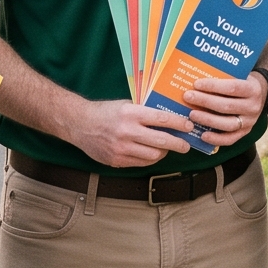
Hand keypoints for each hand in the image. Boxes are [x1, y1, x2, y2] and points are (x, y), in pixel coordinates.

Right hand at [66, 98, 200, 167]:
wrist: (79, 124)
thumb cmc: (105, 112)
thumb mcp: (126, 105)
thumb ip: (145, 111)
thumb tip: (171, 116)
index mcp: (131, 113)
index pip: (162, 119)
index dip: (179, 124)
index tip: (189, 126)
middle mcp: (127, 131)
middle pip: (162, 141)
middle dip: (178, 144)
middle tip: (186, 145)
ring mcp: (121, 148)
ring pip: (153, 155)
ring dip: (164, 152)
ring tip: (167, 148)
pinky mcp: (117, 160)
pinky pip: (141, 163)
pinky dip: (150, 158)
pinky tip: (152, 153)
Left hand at [180, 70, 267, 147]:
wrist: (260, 96)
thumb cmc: (242, 83)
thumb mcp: (238, 76)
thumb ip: (223, 76)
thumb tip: (196, 75)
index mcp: (253, 89)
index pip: (232, 87)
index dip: (213, 86)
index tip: (196, 84)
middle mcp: (253, 107)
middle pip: (227, 106)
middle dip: (205, 101)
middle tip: (188, 97)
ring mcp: (249, 122)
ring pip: (227, 124)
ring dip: (207, 120)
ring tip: (192, 115)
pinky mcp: (244, 133)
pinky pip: (230, 139)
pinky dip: (216, 139)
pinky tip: (202, 135)